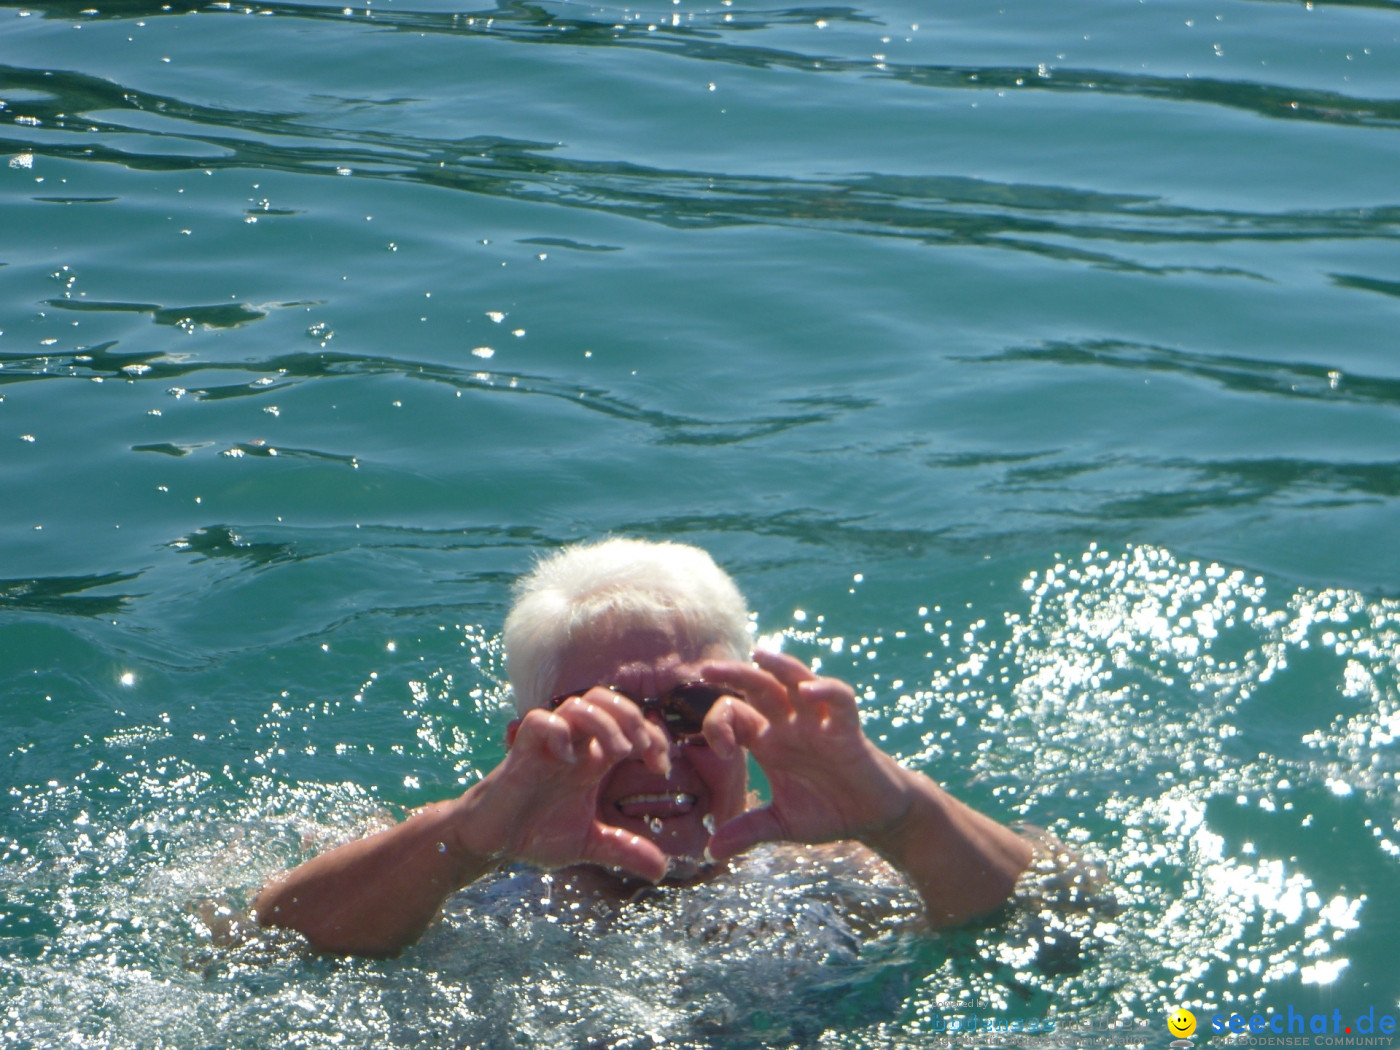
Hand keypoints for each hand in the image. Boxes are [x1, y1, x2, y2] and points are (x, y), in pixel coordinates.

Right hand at [462, 689, 673, 881]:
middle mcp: (574, 746)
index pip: (629, 724)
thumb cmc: (535, 833)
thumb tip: (660, 871)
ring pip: (577, 705)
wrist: (491, 842)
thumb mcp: (588, 843)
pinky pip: (539, 722)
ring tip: (618, 751)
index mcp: (592, 759)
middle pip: (605, 700)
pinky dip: (557, 732)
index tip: (662, 767)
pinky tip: (568, 758)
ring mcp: (548, 746)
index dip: (653, 736)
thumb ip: (624, 850)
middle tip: (642, 749)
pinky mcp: (522, 753)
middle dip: (631, 717)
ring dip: (604, 722)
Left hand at [699, 649, 913, 861]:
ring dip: (778, 666)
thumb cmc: (829, 811)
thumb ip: (748, 832)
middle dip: (733, 675)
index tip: (722, 749)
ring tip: (758, 655)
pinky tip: (807, 692)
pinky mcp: (848, 730)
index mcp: (768, 741)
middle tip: (705, 669)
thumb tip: (712, 851)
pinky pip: (838, 699)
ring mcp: (818, 723)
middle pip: (757, 687)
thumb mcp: (782, 823)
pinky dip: (824, 690)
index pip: (735, 715)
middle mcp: (789, 724)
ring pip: (795, 679)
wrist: (875, 818)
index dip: (718, 724)